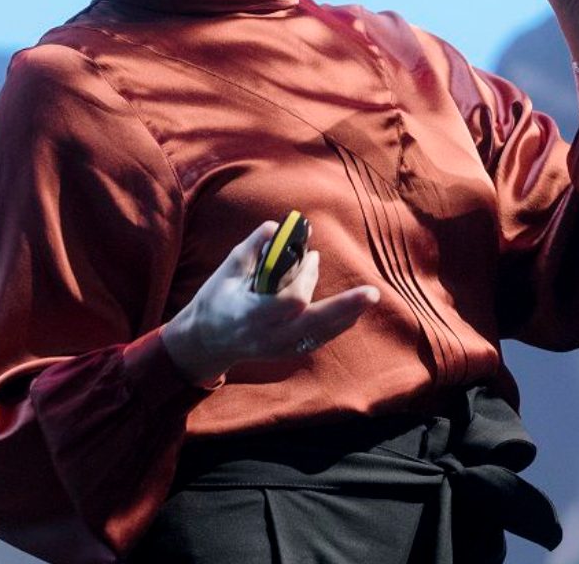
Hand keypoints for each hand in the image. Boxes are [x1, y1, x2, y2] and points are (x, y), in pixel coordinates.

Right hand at [160, 221, 379, 384]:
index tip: (310, 255)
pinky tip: (353, 309)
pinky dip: (337, 323)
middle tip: (372, 293)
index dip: (304, 280)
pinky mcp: (287, 352)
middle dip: (344, 308)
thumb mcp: (227, 270)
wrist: (206, 342)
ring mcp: (279, 348)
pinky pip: (318, 338)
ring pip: (321, 333)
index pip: (289, 303)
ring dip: (345, 313)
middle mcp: (269, 336)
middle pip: (314, 324)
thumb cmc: (215, 301)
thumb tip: (276, 228)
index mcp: (251, 314)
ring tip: (367, 296)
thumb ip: (252, 248)